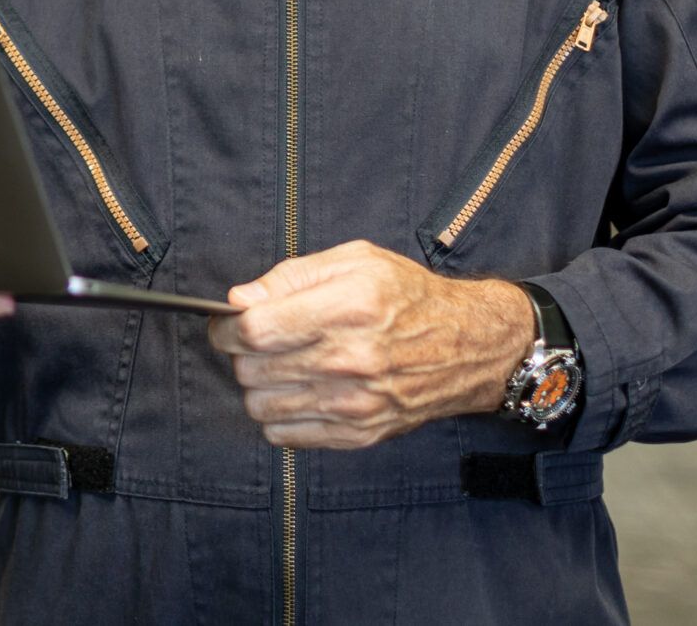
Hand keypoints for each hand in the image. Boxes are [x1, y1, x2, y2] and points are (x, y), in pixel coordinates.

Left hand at [206, 240, 532, 450]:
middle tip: (257, 341)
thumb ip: (290, 277)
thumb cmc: (408, 297)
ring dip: (258, 386)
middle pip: (252, 369)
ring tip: (277, 366)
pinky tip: (296, 391)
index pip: (256, 330)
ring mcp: (356, 404)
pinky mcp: (360, 433)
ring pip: (262, 407)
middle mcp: (352, 360)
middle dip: (240, 353)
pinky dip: (278, 416)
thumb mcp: (354, 261)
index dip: (226, 327)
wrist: (469, 345)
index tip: (227, 323)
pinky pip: (287, 436)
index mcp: (347, 309)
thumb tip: (238, 300)